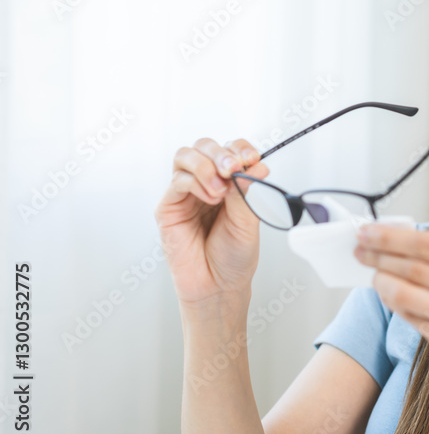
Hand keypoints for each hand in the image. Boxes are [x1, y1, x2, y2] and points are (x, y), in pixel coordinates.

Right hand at [154, 137, 269, 309]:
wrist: (218, 286)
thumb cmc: (234, 257)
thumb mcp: (249, 221)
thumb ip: (247, 192)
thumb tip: (255, 166)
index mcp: (229, 183)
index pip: (230, 150)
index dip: (240, 148)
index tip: (252, 158)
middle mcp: (206, 184)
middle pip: (204, 146)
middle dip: (221, 152)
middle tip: (233, 168)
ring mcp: (185, 194)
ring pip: (186, 156)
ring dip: (206, 166)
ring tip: (221, 190)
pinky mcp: (168, 207)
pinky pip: (178, 181)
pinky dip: (196, 183)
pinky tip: (211, 199)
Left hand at [353, 224, 428, 377]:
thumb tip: (396, 238)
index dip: (392, 237)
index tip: (367, 231)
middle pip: (416, 269)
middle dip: (380, 257)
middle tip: (360, 250)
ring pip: (409, 297)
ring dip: (383, 283)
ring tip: (373, 274)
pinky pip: (415, 321)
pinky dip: (396, 306)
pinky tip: (390, 296)